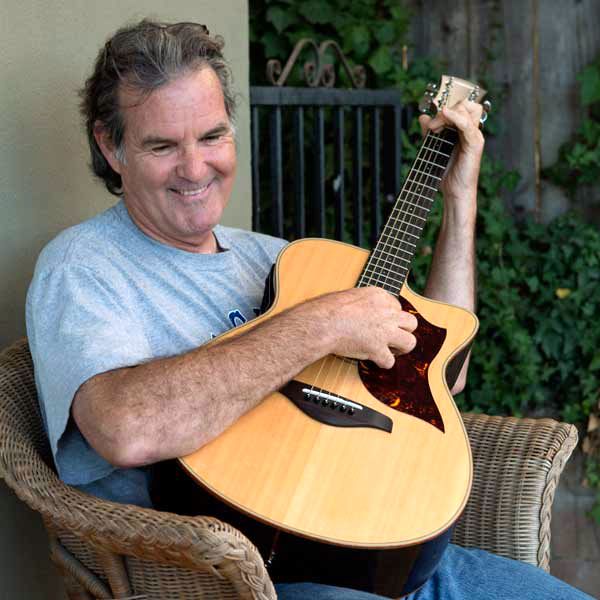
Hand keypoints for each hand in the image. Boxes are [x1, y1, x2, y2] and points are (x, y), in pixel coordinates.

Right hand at [306, 287, 417, 368]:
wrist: (322, 322)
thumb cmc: (327, 310)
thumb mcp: (349, 297)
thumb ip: (362, 303)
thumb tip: (362, 311)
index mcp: (379, 296)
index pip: (397, 306)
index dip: (389, 317)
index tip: (381, 323)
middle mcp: (387, 312)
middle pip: (411, 322)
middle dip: (404, 331)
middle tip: (393, 337)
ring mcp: (385, 331)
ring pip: (410, 342)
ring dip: (401, 348)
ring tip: (391, 351)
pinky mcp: (378, 348)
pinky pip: (390, 361)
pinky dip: (382, 363)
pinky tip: (374, 360)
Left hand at [418, 99, 483, 217]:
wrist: (453, 191)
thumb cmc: (446, 172)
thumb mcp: (433, 148)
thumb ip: (429, 132)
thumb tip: (423, 116)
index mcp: (463, 131)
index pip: (460, 107)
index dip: (444, 109)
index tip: (430, 124)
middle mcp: (471, 131)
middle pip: (467, 104)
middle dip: (447, 109)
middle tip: (432, 126)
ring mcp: (475, 136)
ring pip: (469, 109)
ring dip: (448, 113)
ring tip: (434, 128)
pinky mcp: (475, 144)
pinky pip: (468, 124)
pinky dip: (456, 117)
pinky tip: (445, 114)